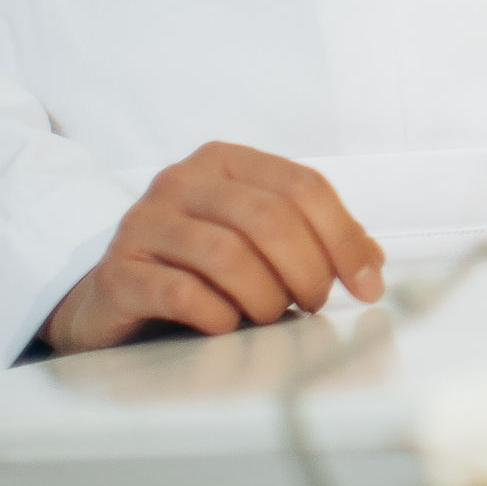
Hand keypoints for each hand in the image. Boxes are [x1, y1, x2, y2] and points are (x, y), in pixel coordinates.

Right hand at [41, 142, 383, 353]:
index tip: (368, 285)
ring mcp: (143, 224)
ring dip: (264, 296)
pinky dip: (218, 315)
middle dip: (308, 269)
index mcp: (225, 161)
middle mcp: (181, 181)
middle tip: (315, 303)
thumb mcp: (258, 240)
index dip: (344, 237)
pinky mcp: (117, 272)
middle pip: (268, 217)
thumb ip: (315, 241)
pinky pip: (183, 293)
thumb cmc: (199, 267)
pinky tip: (225, 325)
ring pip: (227, 254)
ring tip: (268, 315)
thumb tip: (374, 266)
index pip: (302, 186)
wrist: (113, 297)